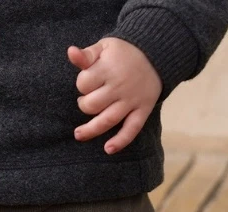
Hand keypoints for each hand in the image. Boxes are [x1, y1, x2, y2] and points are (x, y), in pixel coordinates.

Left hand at [68, 38, 161, 154]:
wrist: (156, 53)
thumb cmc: (123, 52)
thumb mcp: (104, 47)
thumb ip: (86, 54)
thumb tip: (71, 52)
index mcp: (109, 69)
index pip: (84, 84)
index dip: (82, 84)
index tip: (88, 81)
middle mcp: (120, 86)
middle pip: (92, 105)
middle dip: (84, 104)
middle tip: (87, 100)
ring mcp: (132, 100)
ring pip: (107, 120)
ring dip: (91, 130)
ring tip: (78, 134)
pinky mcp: (143, 110)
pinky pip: (132, 129)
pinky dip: (121, 140)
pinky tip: (109, 149)